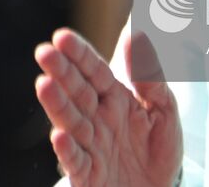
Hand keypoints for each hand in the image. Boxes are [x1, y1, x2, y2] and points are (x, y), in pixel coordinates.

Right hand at [34, 28, 181, 186]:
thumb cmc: (157, 148)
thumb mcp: (163, 109)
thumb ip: (150, 76)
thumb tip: (136, 35)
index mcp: (114, 98)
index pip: (94, 71)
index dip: (79, 54)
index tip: (62, 36)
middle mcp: (97, 118)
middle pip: (77, 92)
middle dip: (61, 72)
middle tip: (44, 52)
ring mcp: (90, 146)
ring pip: (71, 122)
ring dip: (57, 105)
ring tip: (44, 85)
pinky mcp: (88, 175)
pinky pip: (76, 162)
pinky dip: (67, 150)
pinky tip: (59, 135)